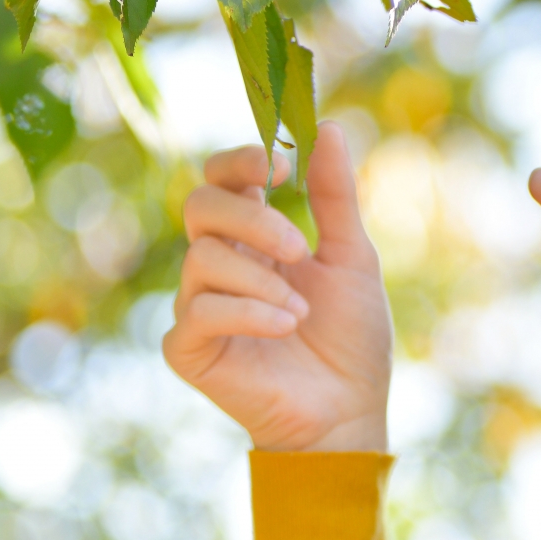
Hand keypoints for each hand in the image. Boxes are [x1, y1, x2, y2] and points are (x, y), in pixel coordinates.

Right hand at [164, 122, 392, 452]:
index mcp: (253, 237)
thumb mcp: (352, 258)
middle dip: (252, 218)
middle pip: (200, 206)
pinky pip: (198, 312)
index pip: (221, 178)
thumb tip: (329, 128)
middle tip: (298, 247)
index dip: (240, 162)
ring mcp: (198, 305)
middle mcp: (219, 264)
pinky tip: (286, 327)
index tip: (279, 166)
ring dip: (259, 278)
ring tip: (300, 311)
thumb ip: (334, 197)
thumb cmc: (350, 338)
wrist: (349, 411)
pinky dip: (247, 313)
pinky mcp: (188, 349)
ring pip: (201, 259)